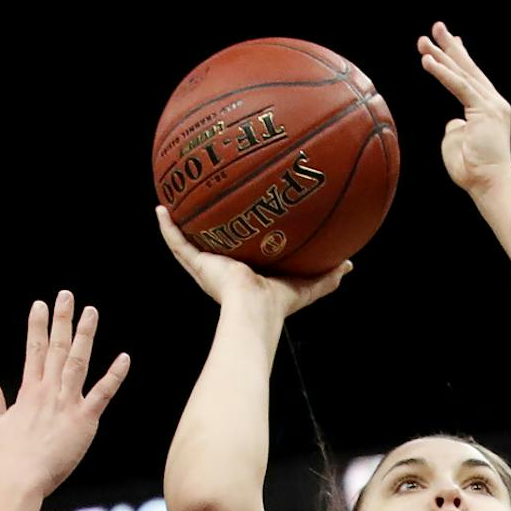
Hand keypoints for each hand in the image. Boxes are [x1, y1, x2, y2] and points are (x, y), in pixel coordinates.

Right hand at [0, 292, 130, 500]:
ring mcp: (67, 404)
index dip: (37, 326)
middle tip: (66, 295)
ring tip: (91, 312)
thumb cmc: (5, 458)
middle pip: (57, 348)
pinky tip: (124, 358)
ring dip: (85, 335)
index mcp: (28, 392)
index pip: (34, 351)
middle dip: (62, 320)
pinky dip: (114, 376)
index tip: (39, 305)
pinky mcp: (83, 420)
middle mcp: (48, 392)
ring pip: (78, 362)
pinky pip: (102, 394)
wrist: (17, 479)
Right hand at [154, 205, 349, 319]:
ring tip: (173, 200)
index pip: (241, 252)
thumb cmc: (278, 304)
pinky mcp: (197, 264)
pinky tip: (160, 208)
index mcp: (245, 274)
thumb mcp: (307, 285)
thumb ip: (327, 275)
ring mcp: (207, 266)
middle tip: (207, 202)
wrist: (253, 310)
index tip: (241, 218)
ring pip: (189, 241)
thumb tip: (350, 265)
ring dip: (180, 223)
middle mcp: (223, 269)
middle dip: (209, 225)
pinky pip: (177, 242)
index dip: (240, 237)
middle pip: (213, 243)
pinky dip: (167, 227)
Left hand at [418, 22, 510, 196]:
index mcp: (487, 107)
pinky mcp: (485, 110)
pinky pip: (458, 87)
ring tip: (424, 40)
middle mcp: (492, 101)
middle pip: (467, 68)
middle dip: (450, 47)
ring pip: (461, 74)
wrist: (489, 184)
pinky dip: (442, 73)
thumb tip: (452, 121)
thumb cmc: (472, 170)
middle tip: (436, 27)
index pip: (470, 77)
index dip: (459, 57)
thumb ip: (455, 127)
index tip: (451, 40)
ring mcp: (491, 104)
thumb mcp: (458, 142)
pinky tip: (428, 61)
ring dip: (441, 55)